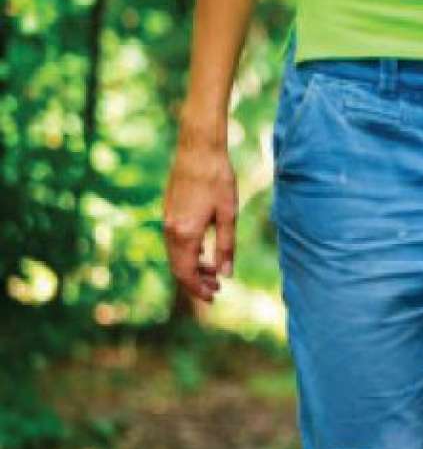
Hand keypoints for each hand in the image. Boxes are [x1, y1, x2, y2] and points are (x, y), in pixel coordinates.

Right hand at [162, 133, 237, 303]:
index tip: (213, 298)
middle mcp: (171, 229)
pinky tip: (205, 255)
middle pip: (178, 267)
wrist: (198, 150)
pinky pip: (175, 242)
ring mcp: (167, 220)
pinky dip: (189, 254)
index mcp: (186, 233)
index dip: (198, 289)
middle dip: (195, 283)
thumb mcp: (228, 215)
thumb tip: (225, 274)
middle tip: (216, 292)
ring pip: (176, 255)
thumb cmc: (218, 180)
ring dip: (193, 268)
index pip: (187, 272)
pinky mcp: (169, 212)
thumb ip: (227, 246)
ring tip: (214, 275)